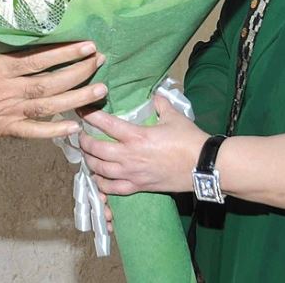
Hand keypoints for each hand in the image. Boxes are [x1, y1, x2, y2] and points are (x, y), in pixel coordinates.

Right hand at [0, 42, 105, 156]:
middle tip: (101, 62)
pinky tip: (75, 127)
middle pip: (51, 81)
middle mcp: (7, 90)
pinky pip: (34, 132)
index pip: (38, 58)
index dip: (65, 52)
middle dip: (79, 71)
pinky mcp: (3, 131)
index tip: (86, 45)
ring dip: (77, 98)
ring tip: (101, 91)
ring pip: (49, 105)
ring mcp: (7, 113)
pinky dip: (55, 131)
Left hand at [79, 94, 207, 194]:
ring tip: (87, 154)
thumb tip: (155, 95)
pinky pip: (112, 189)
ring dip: (90, 161)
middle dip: (84, 141)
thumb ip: (160, 104)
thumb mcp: (174, 116)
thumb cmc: (189, 140)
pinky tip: (98, 177)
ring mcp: (133, 173)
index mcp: (136, 135)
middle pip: (96, 149)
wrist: (203, 166)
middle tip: (81, 134)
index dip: (90, 116)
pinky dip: (101, 184)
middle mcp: (129, 155)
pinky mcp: (138, 187)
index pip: (105, 123)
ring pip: (100, 170)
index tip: (82, 111)